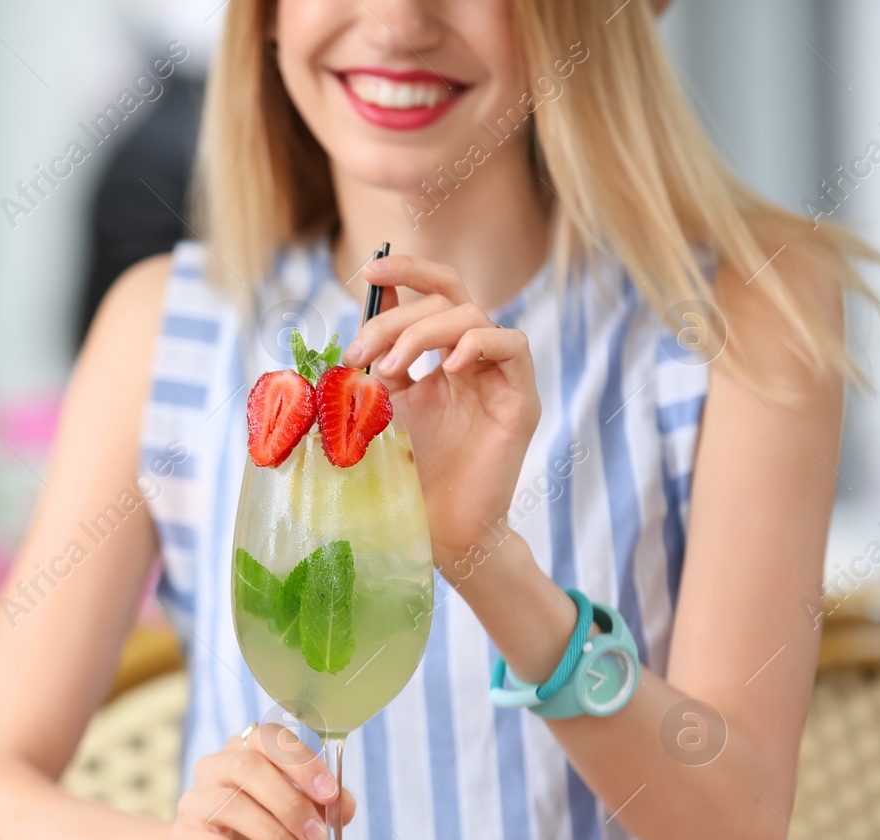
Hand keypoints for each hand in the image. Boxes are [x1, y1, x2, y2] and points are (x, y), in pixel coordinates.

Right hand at [170, 724, 355, 839]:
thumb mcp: (303, 824)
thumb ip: (324, 808)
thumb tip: (344, 804)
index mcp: (244, 753)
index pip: (267, 739)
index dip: (300, 762)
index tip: (330, 793)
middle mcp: (213, 770)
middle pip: (247, 766)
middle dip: (290, 803)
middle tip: (319, 836)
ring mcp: (193, 803)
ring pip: (232, 806)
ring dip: (278, 839)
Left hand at [346, 255, 540, 570]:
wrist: (436, 528)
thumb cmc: (408, 473)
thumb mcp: (380, 405)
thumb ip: (376, 360)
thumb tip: (359, 313)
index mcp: (442, 356)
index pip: (433, 292)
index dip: (405, 271)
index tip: (367, 271)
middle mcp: (473, 359)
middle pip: (447, 299)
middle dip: (396, 318)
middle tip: (360, 354)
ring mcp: (499, 377)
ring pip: (473, 315)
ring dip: (422, 333)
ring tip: (389, 372)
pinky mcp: (520, 399)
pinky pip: (512, 345)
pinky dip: (477, 344)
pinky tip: (445, 370)